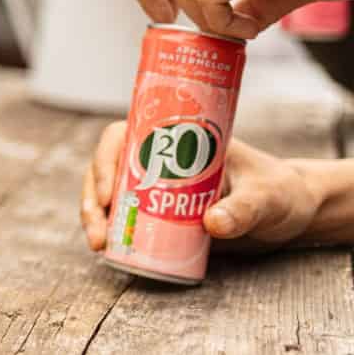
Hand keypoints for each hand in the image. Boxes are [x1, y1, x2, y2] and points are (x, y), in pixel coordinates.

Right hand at [80, 122, 320, 252]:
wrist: (291, 213)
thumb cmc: (279, 192)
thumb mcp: (265, 197)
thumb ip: (243, 209)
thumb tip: (211, 224)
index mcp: (174, 138)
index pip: (124, 135)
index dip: (106, 159)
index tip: (110, 193)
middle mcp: (157, 158)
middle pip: (107, 168)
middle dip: (94, 199)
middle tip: (98, 233)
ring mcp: (155, 186)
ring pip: (108, 193)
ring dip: (95, 218)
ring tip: (99, 246)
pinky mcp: (159, 214)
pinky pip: (124, 217)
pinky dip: (111, 231)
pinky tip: (109, 250)